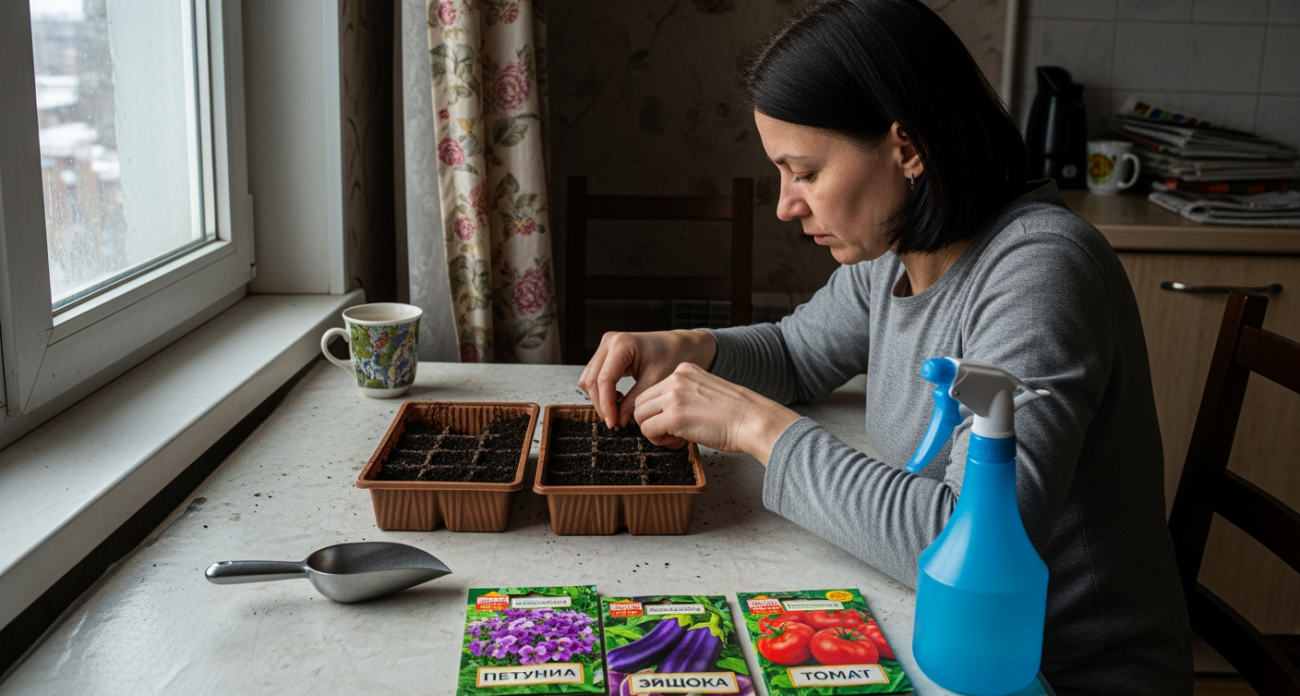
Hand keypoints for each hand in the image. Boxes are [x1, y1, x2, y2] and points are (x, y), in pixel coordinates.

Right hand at [577, 330, 717, 428]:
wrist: (680, 345)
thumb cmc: (673, 357)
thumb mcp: (655, 382)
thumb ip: (633, 402)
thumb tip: (617, 422)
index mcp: (622, 344)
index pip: (604, 380)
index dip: (606, 405)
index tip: (613, 423)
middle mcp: (610, 341)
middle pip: (591, 380)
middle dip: (601, 404)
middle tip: (614, 423)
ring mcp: (606, 346)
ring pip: (588, 379)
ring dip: (600, 398)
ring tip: (617, 412)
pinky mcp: (607, 353)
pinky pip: (594, 375)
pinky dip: (602, 391)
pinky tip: (618, 399)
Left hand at [633, 363, 801, 465]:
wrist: (754, 421)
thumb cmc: (736, 414)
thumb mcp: (706, 393)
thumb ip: (684, 397)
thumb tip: (663, 416)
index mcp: (685, 370)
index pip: (653, 391)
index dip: (658, 411)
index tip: (674, 423)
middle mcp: (676, 379)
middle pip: (641, 402)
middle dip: (651, 420)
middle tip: (671, 433)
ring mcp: (674, 396)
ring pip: (640, 415)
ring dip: (653, 431)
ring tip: (674, 437)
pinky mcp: (674, 416)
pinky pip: (647, 430)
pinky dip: (658, 440)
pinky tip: (677, 441)